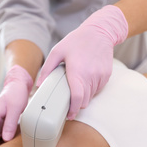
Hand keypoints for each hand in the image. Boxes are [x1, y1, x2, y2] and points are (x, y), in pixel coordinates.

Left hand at [36, 5, 127, 119]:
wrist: (100, 31)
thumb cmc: (77, 41)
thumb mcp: (57, 51)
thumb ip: (47, 69)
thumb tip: (39, 84)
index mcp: (77, 71)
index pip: (77, 97)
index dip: (73, 110)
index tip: (69, 115)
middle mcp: (91, 75)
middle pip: (84, 101)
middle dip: (76, 104)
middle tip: (68, 101)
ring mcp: (100, 76)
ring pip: (91, 96)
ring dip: (84, 96)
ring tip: (77, 85)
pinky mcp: (106, 75)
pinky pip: (98, 89)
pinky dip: (91, 89)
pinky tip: (85, 79)